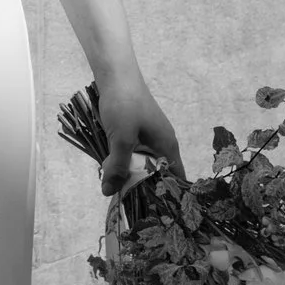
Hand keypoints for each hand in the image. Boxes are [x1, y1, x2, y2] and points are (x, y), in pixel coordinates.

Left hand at [96, 74, 182, 196]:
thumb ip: (118, 167)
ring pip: (141, 162)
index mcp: (168, 146)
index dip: (165, 195)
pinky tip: (109, 164)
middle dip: (141, 186)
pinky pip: (133, 151)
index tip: (151, 211)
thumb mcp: (121, 139)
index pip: (175, 179)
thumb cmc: (124, 104)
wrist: (116, 72)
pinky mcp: (136, 128)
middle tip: (126, 201)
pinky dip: (123, 159)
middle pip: (156, 173)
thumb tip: (109, 192)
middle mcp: (163, 142)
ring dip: (129, 172)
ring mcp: (149, 134)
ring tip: (115, 186)